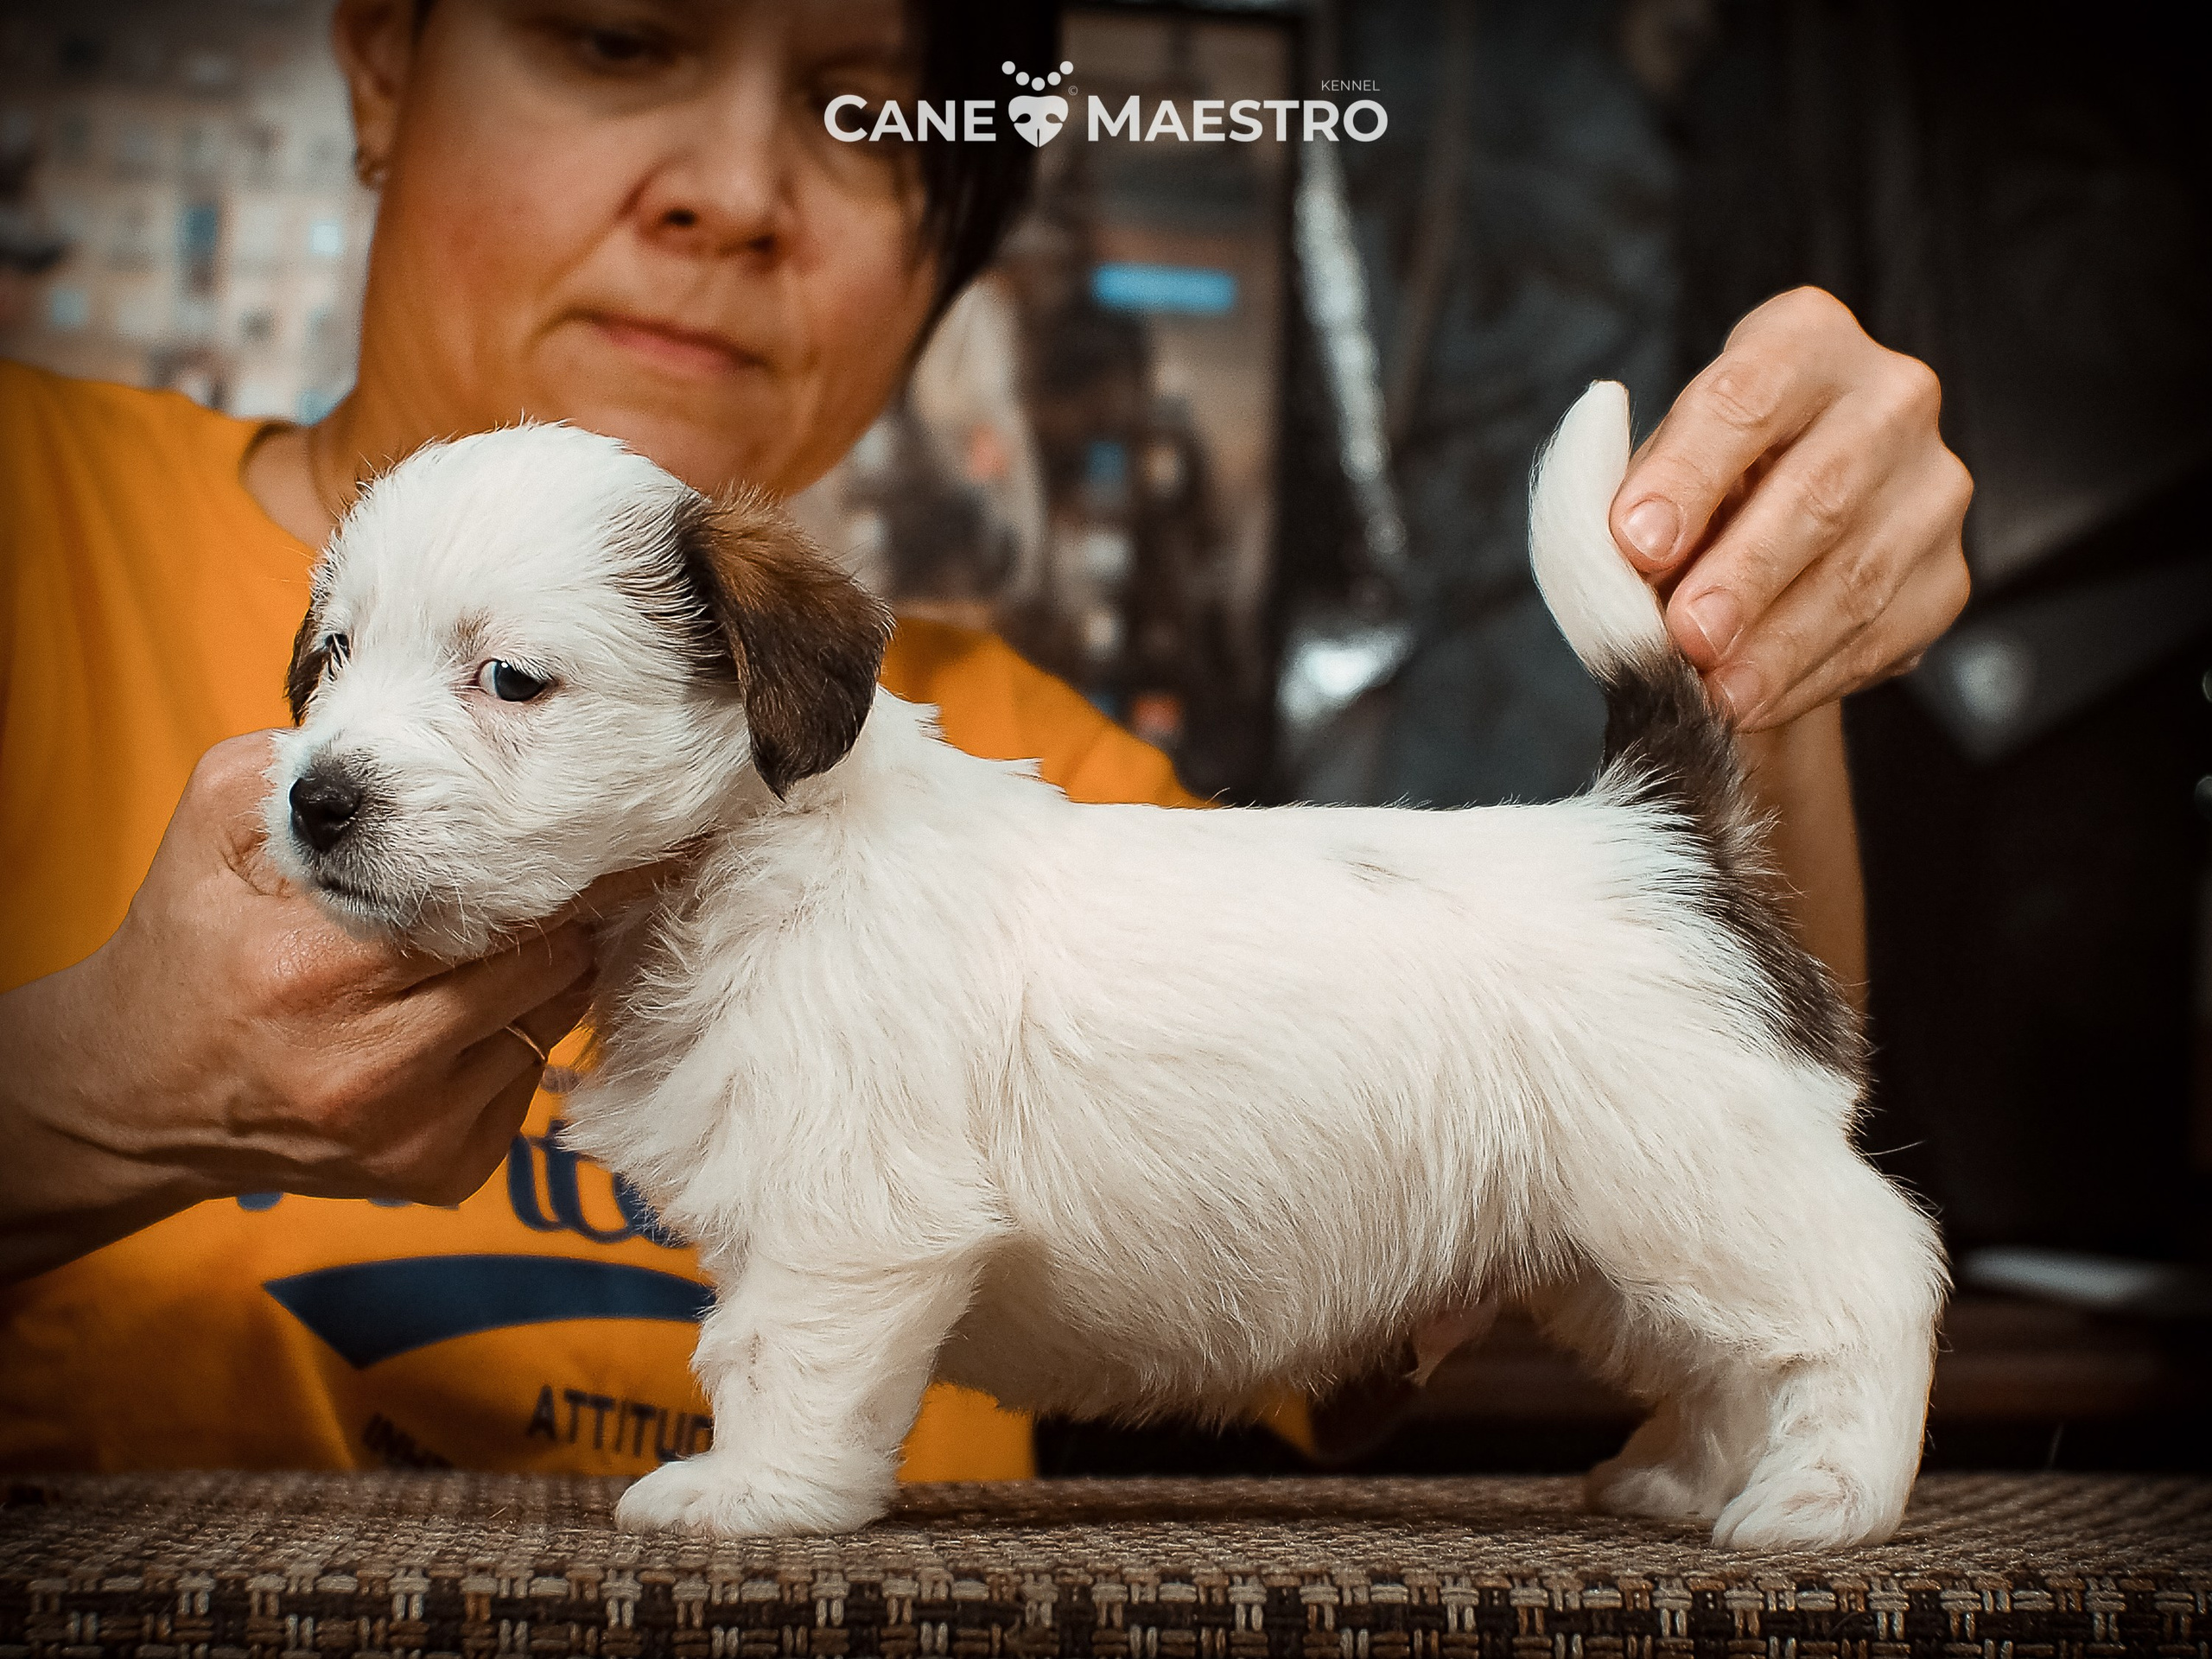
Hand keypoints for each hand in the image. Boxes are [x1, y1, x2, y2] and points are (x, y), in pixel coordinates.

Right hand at [1, 733, 665, 1280]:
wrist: (135, 1094)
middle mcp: (371, 1064)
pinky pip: (530, 1081)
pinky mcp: (440, 1170)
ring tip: (508, 937)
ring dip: (547, 974)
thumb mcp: (217, 825)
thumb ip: (315, 765)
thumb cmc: (188, 942)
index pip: (489, 902)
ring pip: (550, 1021)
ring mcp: (413, 1130)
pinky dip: (517, 1037)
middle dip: (561, 913)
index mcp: (316, 967)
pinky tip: (468, 1011)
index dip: (547, 860)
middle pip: (544, 965)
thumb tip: (421, 732)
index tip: (603, 826)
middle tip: (567, 872)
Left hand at [1609, 287, 1973, 729]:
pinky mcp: (1948, 574)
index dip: (1689, 472)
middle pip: (1819, 488)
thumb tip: (1632, 562)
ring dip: (1777, 645)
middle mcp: (1888, 395)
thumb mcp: (1647, 479)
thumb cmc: (1690, 499)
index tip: (1635, 542)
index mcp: (1801, 340)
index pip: (1745, 395)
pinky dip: (1808, 678)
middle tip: (1685, 635)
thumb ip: (1633, 508)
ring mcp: (1933, 485)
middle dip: (1744, 572)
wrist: (1761, 553)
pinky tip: (1753, 703)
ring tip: (1714, 694)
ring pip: (1858, 573)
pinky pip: (1883, 635)